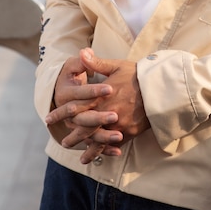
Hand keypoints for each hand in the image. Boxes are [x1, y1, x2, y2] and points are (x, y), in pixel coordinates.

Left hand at [46, 48, 149, 163]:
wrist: (161, 88)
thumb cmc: (138, 75)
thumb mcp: (117, 66)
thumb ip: (97, 64)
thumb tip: (82, 52)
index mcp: (101, 97)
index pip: (76, 106)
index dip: (61, 113)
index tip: (49, 117)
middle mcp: (107, 113)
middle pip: (84, 127)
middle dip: (72, 135)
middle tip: (63, 141)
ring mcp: (117, 124)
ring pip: (97, 139)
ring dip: (87, 147)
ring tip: (78, 154)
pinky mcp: (129, 132)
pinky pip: (113, 144)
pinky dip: (104, 151)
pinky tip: (98, 157)